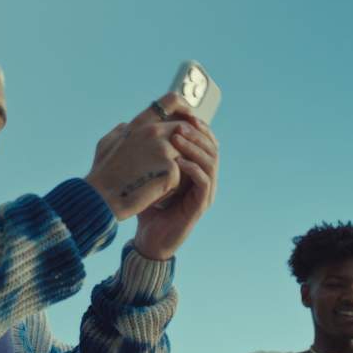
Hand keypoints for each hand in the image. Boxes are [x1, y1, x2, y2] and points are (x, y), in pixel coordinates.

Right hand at [84, 92, 192, 221]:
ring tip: (158, 184)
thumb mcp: (106, 143)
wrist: (101, 198)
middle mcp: (154, 132)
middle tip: (175, 165)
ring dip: (177, 169)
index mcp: (140, 124)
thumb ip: (121, 130)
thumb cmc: (102, 174)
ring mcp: (164, 150)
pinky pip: (182, 176)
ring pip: (185, 155)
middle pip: (185, 130)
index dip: (185, 108)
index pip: (171, 101)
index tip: (190, 118)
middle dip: (184, 146)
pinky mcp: (171, 170)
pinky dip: (172, 187)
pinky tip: (155, 194)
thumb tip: (126, 125)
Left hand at [132, 102, 217, 260]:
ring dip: (195, 148)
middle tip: (180, 125)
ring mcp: (205, 193)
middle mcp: (205, 179)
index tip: (184, 115)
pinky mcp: (200, 205)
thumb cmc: (148, 205)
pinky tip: (178, 162)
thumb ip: (152, 153)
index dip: (199, 127)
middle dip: (197, 134)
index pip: (207, 142)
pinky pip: (203, 182)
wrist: (148, 237)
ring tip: (178, 138)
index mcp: (197, 169)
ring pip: (210, 162)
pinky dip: (193, 169)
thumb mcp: (150, 173)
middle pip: (212, 148)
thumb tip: (140, 125)